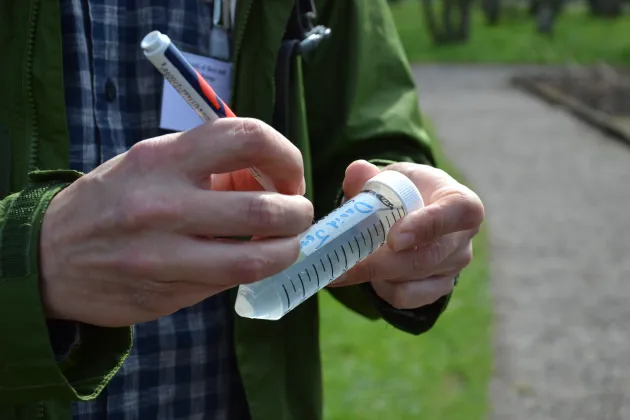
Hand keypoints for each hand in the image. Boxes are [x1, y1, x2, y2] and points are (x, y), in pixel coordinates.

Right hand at [40, 119, 312, 326]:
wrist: (50, 255)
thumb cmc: (113, 199)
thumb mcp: (152, 161)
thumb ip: (209, 164)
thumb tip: (271, 178)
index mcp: (163, 157)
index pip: (249, 137)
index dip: (286, 155)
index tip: (289, 173)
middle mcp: (163, 203)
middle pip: (267, 207)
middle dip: (299, 212)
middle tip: (298, 213)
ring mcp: (164, 254)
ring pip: (257, 258)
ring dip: (288, 249)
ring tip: (286, 242)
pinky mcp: (167, 292)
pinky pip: (230, 281)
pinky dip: (255, 270)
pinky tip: (252, 260)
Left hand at [331, 160, 483, 309]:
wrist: (418, 212)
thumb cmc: (409, 190)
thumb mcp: (394, 176)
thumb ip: (372, 176)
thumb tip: (356, 172)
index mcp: (461, 202)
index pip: (458, 213)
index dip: (427, 226)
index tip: (394, 239)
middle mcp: (463, 238)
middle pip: (425, 258)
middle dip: (380, 263)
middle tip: (342, 265)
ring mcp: (453, 267)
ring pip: (410, 280)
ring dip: (374, 274)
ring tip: (347, 261)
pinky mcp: (438, 288)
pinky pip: (404, 297)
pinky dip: (380, 287)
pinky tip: (368, 272)